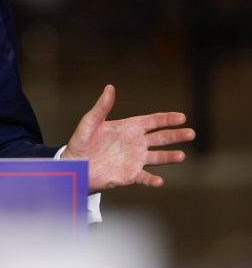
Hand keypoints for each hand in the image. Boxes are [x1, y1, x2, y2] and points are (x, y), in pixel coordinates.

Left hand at [62, 84, 194, 191]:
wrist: (75, 164)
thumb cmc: (82, 141)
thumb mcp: (90, 122)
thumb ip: (102, 106)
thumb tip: (110, 87)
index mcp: (129, 128)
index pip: (153, 121)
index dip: (167, 119)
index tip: (181, 117)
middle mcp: (136, 143)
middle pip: (161, 138)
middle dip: (176, 135)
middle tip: (191, 133)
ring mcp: (135, 159)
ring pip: (158, 158)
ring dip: (170, 157)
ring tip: (181, 156)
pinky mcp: (130, 175)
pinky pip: (144, 177)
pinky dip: (152, 180)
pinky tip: (159, 180)